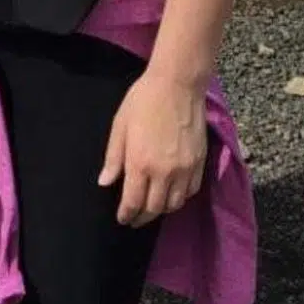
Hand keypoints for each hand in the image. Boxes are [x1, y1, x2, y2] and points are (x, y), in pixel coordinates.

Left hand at [98, 68, 207, 226]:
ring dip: (161, 210)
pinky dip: (180, 198)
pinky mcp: (199, 164)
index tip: (122, 219)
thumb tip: (105, 182)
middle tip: (135, 218)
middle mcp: (163, 173)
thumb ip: (113, 157)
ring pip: (174, 205)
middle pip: (154, 208)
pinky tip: (172, 194)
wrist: (177, 85)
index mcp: (139, 163)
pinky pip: (190, 192)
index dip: (126, 214)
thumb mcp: (120, 125)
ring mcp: (184, 170)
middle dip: (142, 217)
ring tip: (152, 207)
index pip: (133, 202)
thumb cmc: (143, 100)